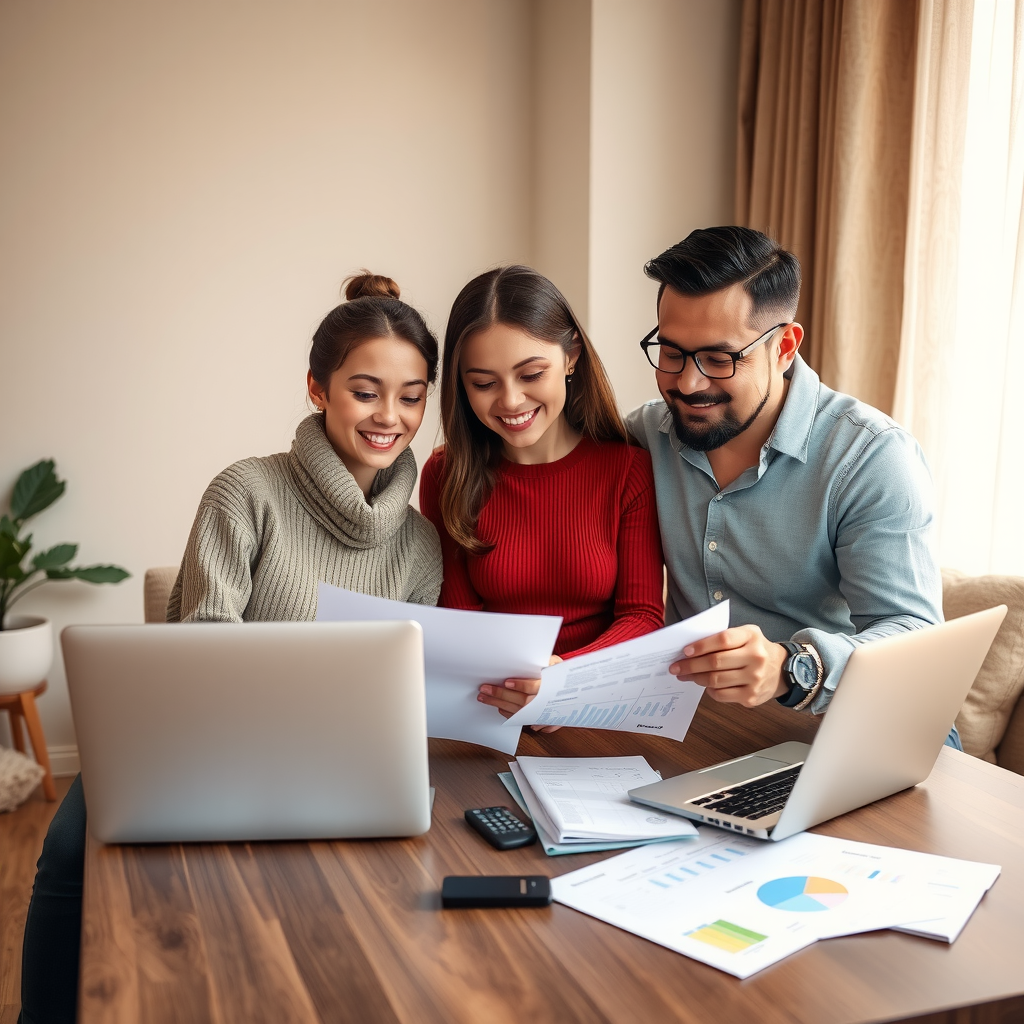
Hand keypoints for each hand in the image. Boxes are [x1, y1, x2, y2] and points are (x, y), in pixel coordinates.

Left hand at [478, 655, 562, 732]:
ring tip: (484, 698)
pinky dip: (508, 714)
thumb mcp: (558, 665)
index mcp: (552, 688)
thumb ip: (548, 662)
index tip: (507, 682)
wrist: (577, 696)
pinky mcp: (538, 719)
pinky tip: (498, 706)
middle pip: (522, 701)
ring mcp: (542, 714)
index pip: (535, 688)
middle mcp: (546, 704)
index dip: (521, 685)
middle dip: (502, 695)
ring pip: (518, 712)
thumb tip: (538, 661)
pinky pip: (521, 719)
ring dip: (500, 704)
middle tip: (485, 689)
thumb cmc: (564, 677)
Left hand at [669, 626, 787, 707]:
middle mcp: (755, 657)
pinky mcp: (751, 697)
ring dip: (696, 678)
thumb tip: (692, 648)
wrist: (782, 670)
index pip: (722, 640)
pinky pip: (722, 695)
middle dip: (691, 665)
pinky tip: (706, 685)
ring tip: (685, 675)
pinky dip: (709, 690)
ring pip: (716, 680)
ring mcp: (755, 679)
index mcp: (751, 637)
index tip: (685, 651)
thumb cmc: (756, 649)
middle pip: (715, 662)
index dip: (701, 645)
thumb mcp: (746, 634)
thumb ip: (723, 638)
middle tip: (676, 666)